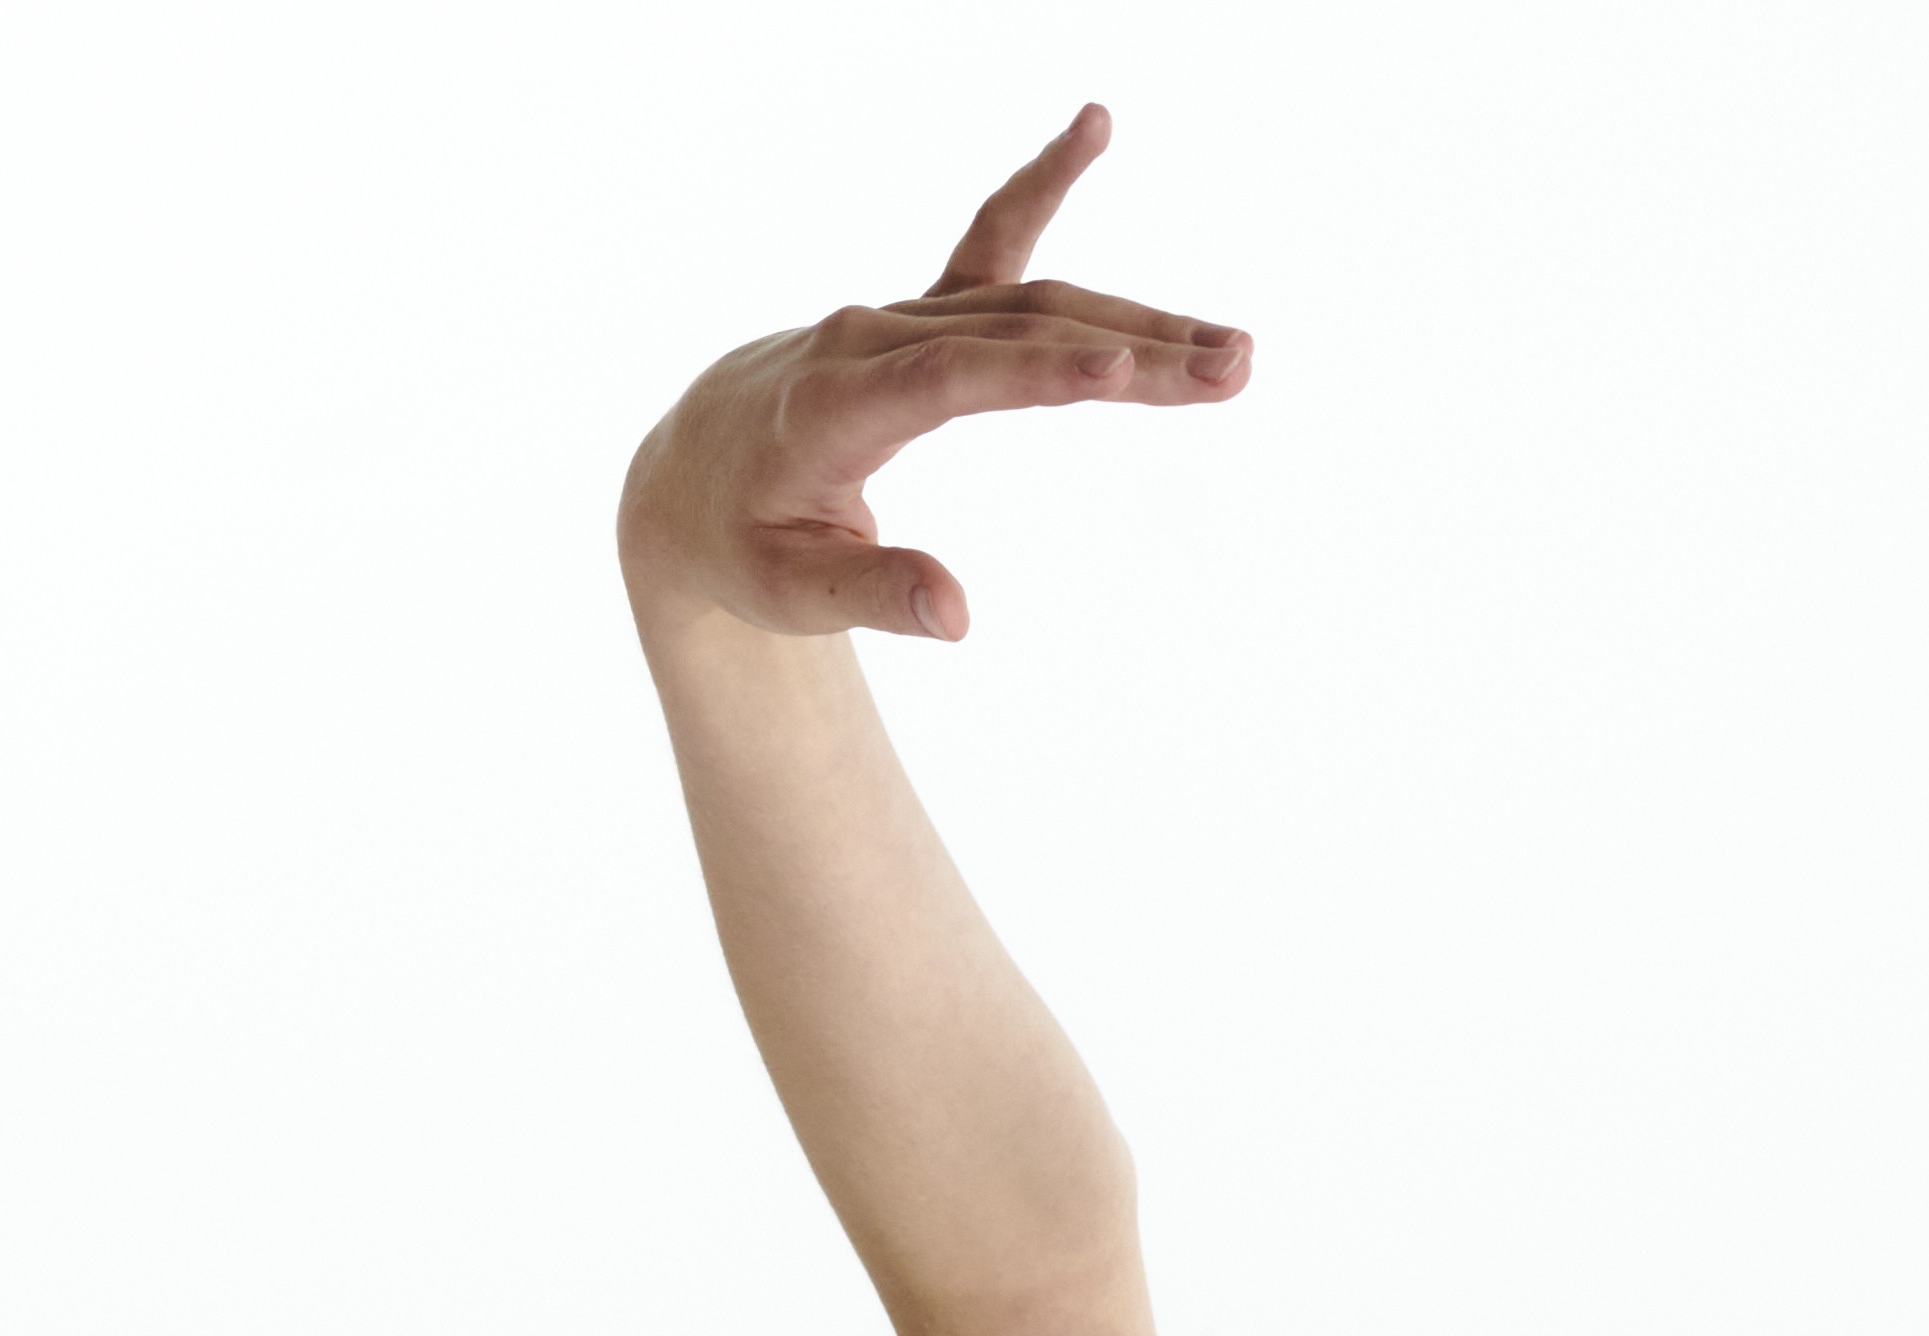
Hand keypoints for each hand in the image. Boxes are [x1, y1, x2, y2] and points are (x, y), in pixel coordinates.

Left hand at [618, 104, 1247, 648]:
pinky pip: (990, 243)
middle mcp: (873, 337)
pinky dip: (1043, 185)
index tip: (1117, 365)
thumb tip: (958, 615)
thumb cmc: (738, 541)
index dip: (1037, 372)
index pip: (953, 379)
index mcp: (836, 404)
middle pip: (1020, 333)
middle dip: (1133, 347)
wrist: (693, 471)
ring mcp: (901, 317)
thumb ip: (872, 596)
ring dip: (1136, 317)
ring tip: (1233, 349)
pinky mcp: (923, 316)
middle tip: (1235, 367)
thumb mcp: (788, 590)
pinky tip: (1094, 127)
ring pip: (1031, 299)